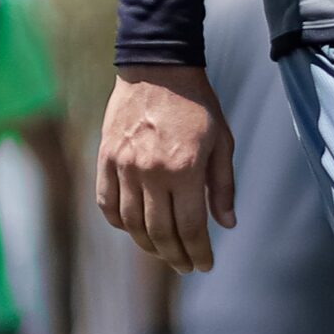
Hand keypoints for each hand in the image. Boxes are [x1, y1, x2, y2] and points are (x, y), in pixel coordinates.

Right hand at [97, 66, 235, 272]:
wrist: (158, 66)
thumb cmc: (197, 104)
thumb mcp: (222, 140)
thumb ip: (223, 185)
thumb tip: (227, 224)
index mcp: (186, 168)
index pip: (191, 227)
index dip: (199, 252)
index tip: (205, 265)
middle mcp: (152, 172)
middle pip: (160, 232)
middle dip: (176, 256)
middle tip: (185, 267)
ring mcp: (125, 166)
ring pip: (132, 224)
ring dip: (149, 246)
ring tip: (164, 252)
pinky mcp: (106, 158)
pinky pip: (108, 204)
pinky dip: (120, 223)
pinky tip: (134, 230)